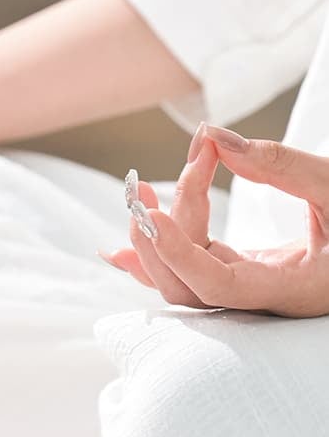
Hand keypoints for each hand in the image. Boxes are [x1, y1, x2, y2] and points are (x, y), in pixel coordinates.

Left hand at [107, 125, 328, 317]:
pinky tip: (141, 222)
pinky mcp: (247, 270)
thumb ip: (281, 165)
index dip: (179, 253)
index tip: (154, 213)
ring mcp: (253, 287)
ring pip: (185, 280)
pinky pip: (193, 267)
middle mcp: (267, 297)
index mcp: (295, 288)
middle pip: (189, 287)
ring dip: (154, 238)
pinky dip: (163, 246)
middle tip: (143, 187)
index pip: (218, 286)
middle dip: (157, 238)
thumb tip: (212, 138)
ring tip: (139, 193)